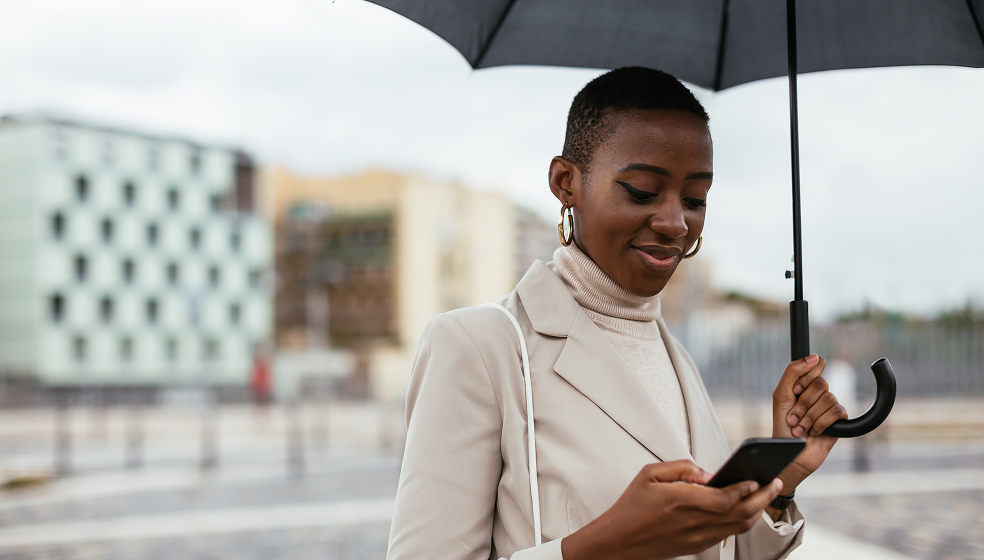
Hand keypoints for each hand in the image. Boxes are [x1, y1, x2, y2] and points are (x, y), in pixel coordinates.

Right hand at [561, 460, 783, 559]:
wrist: (619, 542)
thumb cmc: (631, 506)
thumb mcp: (648, 474)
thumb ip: (681, 467)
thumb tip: (707, 473)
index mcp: (681, 501)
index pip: (724, 498)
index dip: (746, 489)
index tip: (758, 478)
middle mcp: (693, 522)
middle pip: (740, 513)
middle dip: (762, 498)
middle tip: (774, 483)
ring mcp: (697, 537)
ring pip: (738, 526)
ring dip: (757, 511)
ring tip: (766, 494)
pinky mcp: (697, 546)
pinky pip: (727, 534)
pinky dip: (742, 521)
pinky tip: (746, 509)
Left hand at [772, 354, 848, 491]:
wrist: (791, 453)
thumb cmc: (783, 426)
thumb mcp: (781, 395)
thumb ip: (793, 372)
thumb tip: (815, 356)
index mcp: (803, 384)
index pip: (815, 365)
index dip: (804, 379)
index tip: (794, 392)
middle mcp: (817, 393)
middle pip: (821, 383)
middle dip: (804, 403)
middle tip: (794, 417)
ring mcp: (829, 406)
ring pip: (828, 398)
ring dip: (810, 416)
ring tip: (801, 428)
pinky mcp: (840, 420)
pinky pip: (838, 411)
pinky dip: (822, 423)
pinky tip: (814, 432)